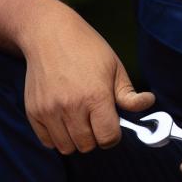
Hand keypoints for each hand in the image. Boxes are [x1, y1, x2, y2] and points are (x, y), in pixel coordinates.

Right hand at [22, 10, 152, 153]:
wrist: (48, 33)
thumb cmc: (86, 48)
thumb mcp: (115, 67)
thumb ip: (129, 94)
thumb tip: (148, 103)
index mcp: (96, 96)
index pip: (108, 138)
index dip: (113, 135)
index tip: (111, 125)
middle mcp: (71, 106)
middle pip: (88, 145)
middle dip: (95, 137)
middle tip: (94, 120)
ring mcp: (49, 110)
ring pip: (67, 147)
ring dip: (76, 139)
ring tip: (79, 121)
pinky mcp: (33, 111)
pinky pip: (47, 141)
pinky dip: (57, 137)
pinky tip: (63, 121)